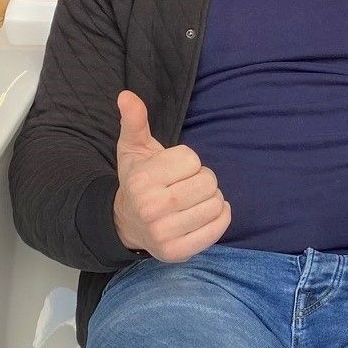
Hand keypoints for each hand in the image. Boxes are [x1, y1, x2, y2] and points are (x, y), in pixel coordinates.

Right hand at [111, 91, 231, 262]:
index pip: (192, 159)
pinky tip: (204, 213)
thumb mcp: (133, 149)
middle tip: (185, 186)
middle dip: (203, 179)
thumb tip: (127, 95)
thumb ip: (134, 121)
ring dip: (212, 198)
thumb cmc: (138, 181)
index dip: (188, 162)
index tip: (173, 171)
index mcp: (141, 181)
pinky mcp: (179, 252)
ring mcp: (164, 234)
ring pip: (216, 203)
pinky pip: (219, 226)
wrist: (127, 224)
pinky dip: (220, 216)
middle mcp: (150, 209)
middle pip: (207, 181)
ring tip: (192, 201)